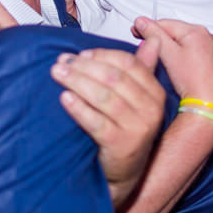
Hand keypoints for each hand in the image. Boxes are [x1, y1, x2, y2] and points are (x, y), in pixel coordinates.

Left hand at [52, 39, 166, 206]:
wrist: (124, 173)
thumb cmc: (126, 132)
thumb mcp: (138, 100)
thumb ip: (142, 68)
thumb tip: (150, 39)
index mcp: (154, 93)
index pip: (129, 64)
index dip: (102, 56)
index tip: (81, 55)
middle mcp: (151, 110)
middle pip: (114, 78)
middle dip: (85, 67)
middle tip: (62, 62)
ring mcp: (138, 128)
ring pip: (104, 97)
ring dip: (77, 82)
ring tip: (57, 74)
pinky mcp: (121, 145)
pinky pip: (96, 121)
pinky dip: (79, 108)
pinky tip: (64, 99)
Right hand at [133, 17, 212, 113]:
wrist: (210, 104)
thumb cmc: (195, 82)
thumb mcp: (169, 54)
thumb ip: (154, 35)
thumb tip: (142, 22)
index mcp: (197, 31)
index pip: (165, 23)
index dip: (147, 28)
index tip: (135, 31)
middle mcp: (206, 37)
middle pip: (173, 31)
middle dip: (157, 37)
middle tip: (142, 43)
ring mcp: (209, 48)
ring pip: (180, 41)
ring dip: (167, 46)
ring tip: (157, 56)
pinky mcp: (209, 60)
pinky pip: (188, 51)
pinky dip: (178, 54)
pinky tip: (172, 64)